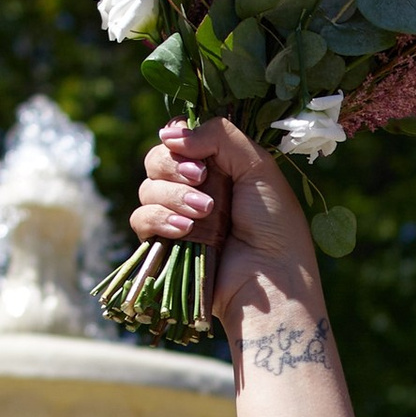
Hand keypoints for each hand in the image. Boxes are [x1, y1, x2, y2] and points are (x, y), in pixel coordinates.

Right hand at [129, 119, 312, 324]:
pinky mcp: (164, 246)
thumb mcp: (258, 167)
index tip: (193, 149)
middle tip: (202, 180)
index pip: (180, 138)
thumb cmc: (275, 227)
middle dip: (175, 166)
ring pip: (147, 188)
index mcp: (219, 167)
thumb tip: (169, 133)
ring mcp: (178, 218)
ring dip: (174, 196)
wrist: (270, 283)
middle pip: (157, 158)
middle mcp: (195, 189)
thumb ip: (220, 136)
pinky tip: (184, 231)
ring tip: (205, 213)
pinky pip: (140, 219)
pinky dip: (158, 219)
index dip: (179, 137)